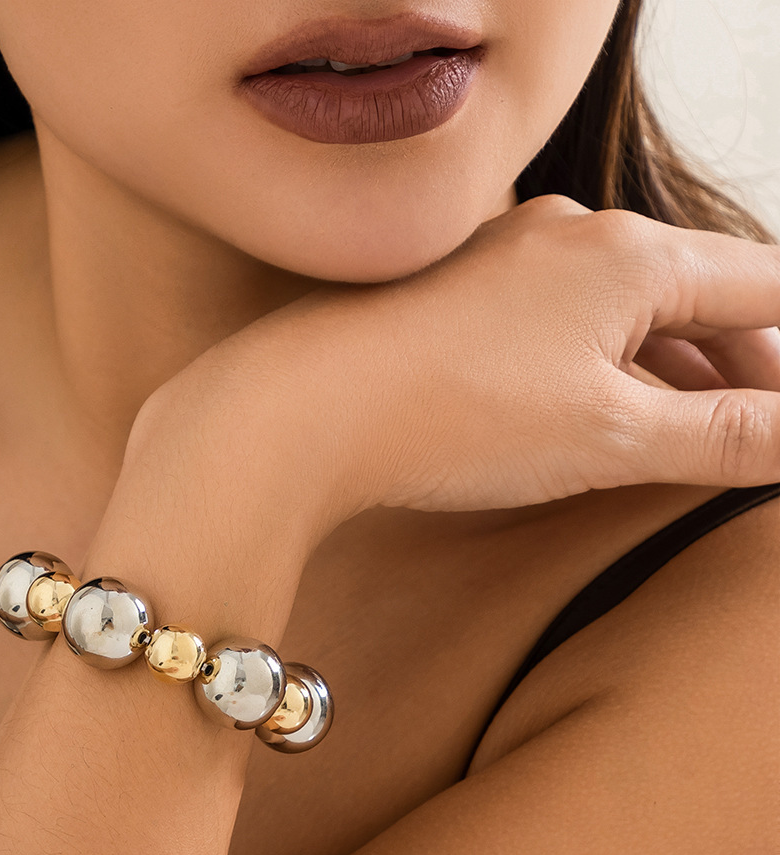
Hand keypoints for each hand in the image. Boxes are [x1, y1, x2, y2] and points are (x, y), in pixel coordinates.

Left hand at [130, 195, 779, 536]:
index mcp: (632, 255)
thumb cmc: (454, 414)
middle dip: (738, 366)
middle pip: (695, 295)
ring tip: (688, 433)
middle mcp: (572, 235)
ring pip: (621, 309)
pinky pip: (557, 320)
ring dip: (666, 368)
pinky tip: (589, 409)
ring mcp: (507, 259)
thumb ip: (725, 435)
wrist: (304, 411)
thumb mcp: (611, 434)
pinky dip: (596, 363)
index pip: (764, 287)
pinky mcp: (458, 295)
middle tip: (759, 430)